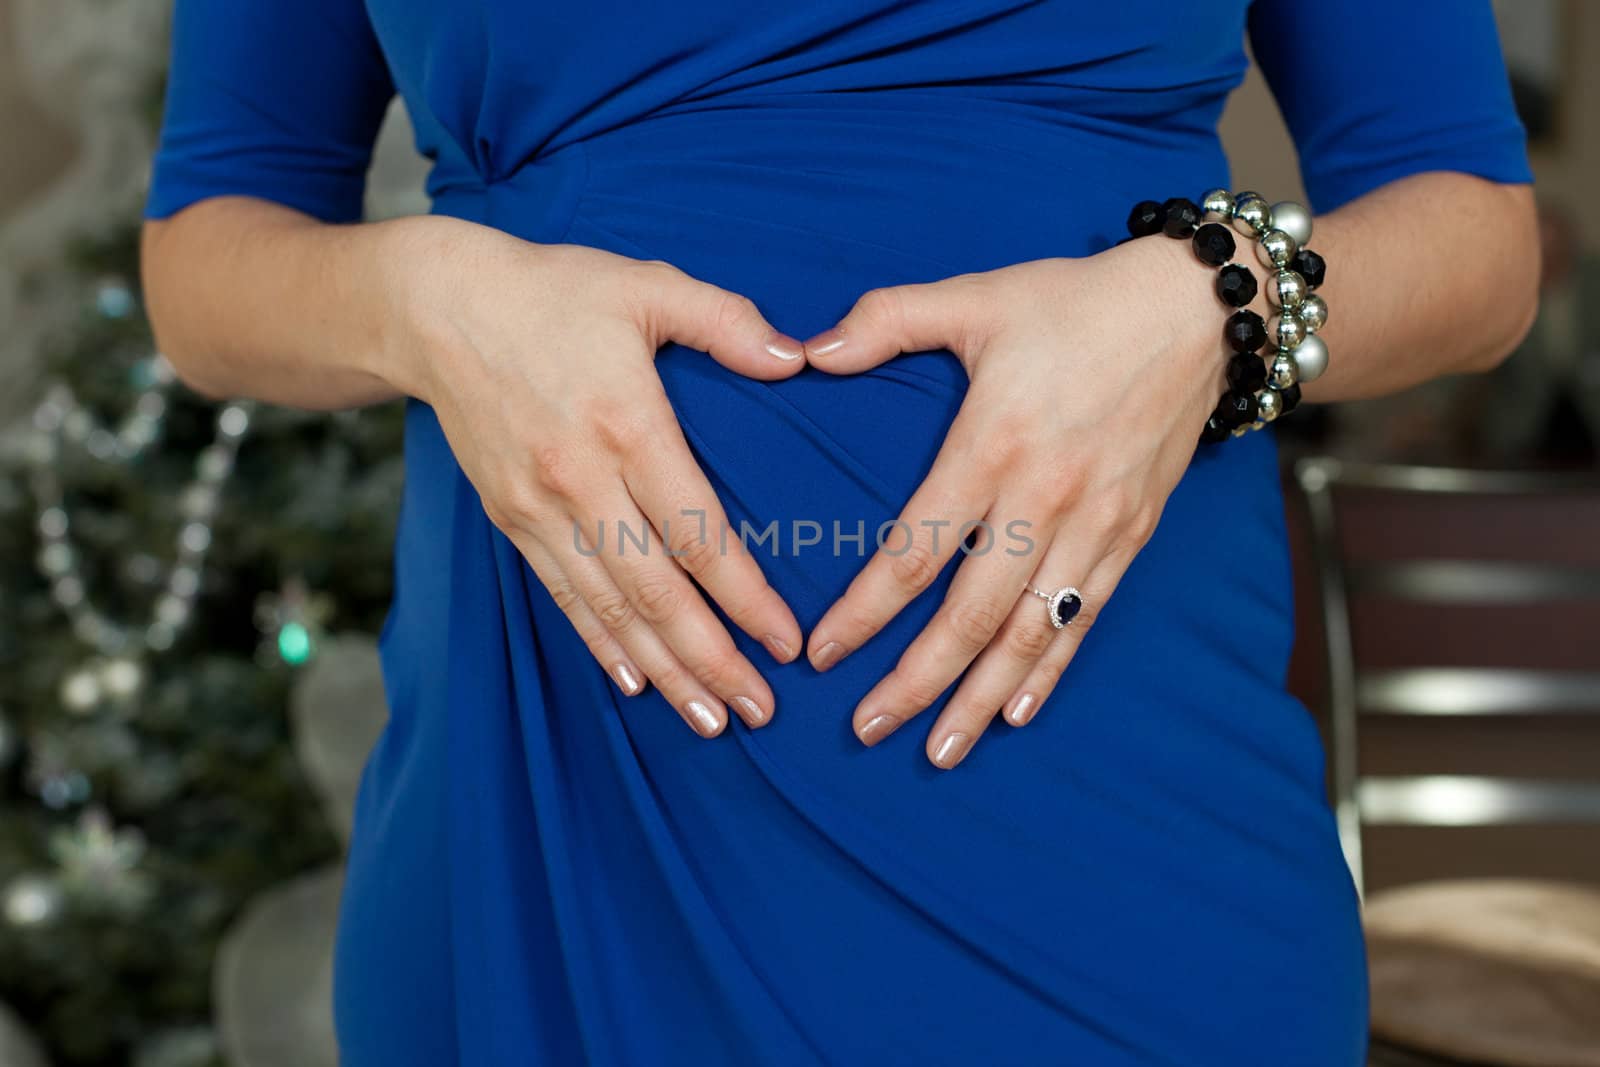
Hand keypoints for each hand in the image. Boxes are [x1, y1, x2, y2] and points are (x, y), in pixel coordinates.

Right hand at [385, 218, 806, 735]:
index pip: (697, 533)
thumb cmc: (554, 291)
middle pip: (654, 592)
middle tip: (761, 712)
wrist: (435, 307)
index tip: (786, 643)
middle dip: (710, 660)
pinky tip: (634, 686)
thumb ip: (725, 321)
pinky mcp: (511, 520)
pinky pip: (562, 597)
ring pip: (608, 610)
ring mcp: (538, 508)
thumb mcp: (646, 284)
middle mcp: (579, 480)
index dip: (744, 596)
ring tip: (710, 721)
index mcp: (625, 424)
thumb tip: (798, 357)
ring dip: (661, 673)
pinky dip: (599, 646)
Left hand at [801, 237, 1225, 767]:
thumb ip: (886, 320)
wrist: (1197, 310)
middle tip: (866, 728)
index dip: (864, 612)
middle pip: (970, 615)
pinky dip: (1049, 672)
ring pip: (1030, 634)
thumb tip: (806, 350)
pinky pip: (1083, 618)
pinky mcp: (1132, 535)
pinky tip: (1016, 712)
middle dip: (915, 681)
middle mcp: (1045, 500)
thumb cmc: (1075, 301)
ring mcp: (1095, 526)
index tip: (822, 654)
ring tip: (938, 750)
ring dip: (980, 698)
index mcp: (993, 446)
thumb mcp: (977, 295)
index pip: (915, 553)